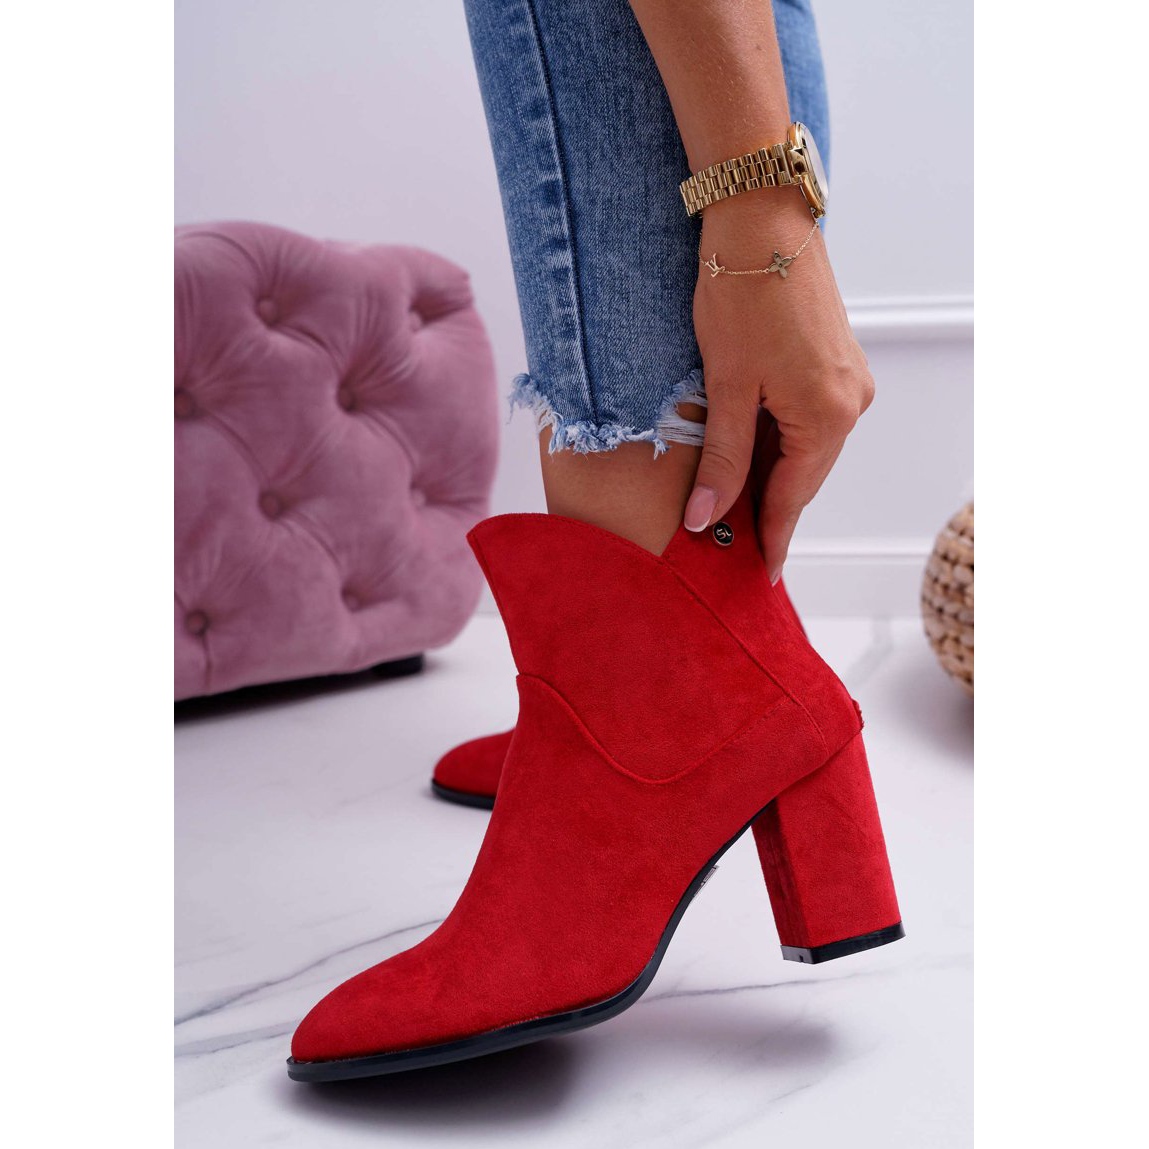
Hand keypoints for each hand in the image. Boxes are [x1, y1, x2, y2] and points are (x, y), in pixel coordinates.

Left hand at [685, 194, 874, 581]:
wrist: (761, 219)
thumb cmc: (740, 296)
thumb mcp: (725, 387)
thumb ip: (721, 460)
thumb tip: (704, 519)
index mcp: (827, 415)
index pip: (794, 497)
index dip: (773, 539)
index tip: (762, 576)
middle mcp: (850, 402)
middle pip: (805, 476)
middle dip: (771, 509)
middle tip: (736, 545)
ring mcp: (848, 379)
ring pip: (806, 449)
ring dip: (773, 474)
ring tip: (735, 502)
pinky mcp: (836, 361)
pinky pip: (808, 420)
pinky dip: (780, 441)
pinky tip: (751, 451)